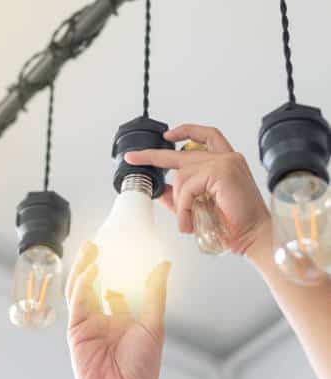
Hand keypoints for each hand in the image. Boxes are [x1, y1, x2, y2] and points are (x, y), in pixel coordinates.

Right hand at [66, 241, 170, 378]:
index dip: (112, 267)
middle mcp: (102, 318)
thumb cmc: (141, 370)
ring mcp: (88, 324)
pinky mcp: (76, 331)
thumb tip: (163, 265)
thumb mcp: (153, 325)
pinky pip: (77, 303)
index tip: (115, 247)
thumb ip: (154, 293)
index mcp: (121, 318)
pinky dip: (82, 285)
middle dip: (92, 263)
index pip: (113, 286)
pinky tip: (91, 270)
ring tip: (90, 248)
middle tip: (96, 242)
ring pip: (81, 289)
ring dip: (84, 268)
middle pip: (93, 284)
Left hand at [125, 124, 269, 255]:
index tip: (166, 135)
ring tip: (186, 222)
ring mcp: (226, 163)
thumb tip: (161, 192)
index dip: (184, 132)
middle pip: (183, 152)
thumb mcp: (201, 206)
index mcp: (226, 162)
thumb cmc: (235, 224)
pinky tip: (189, 222)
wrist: (254, 236)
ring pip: (182, 177)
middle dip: (153, 155)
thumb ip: (181, 197)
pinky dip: (184, 207)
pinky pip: (188, 187)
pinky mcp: (223, 172)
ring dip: (179, 203)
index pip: (205, 136)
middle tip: (133, 158)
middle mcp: (227, 158)